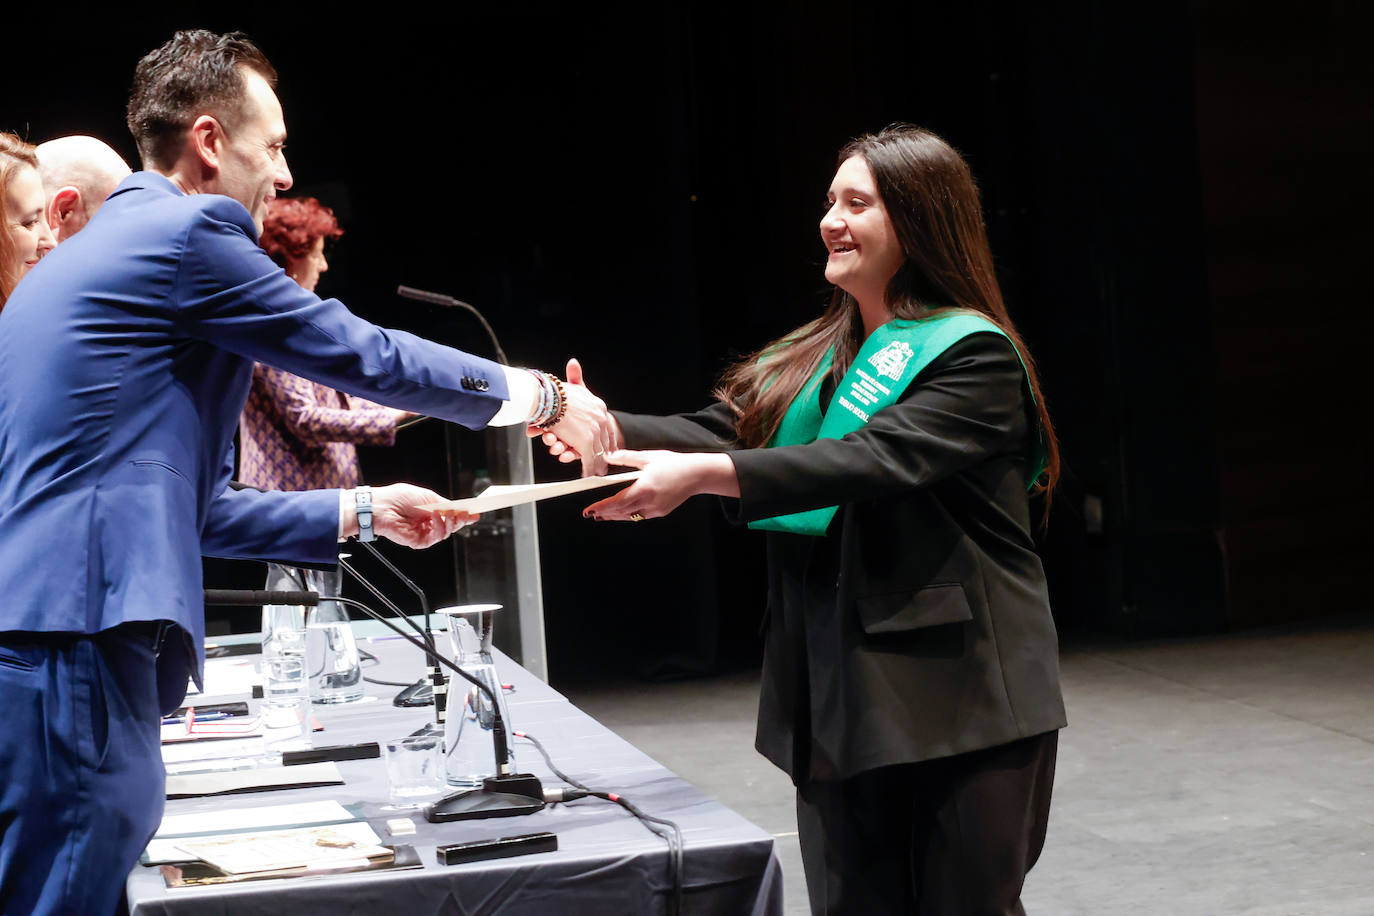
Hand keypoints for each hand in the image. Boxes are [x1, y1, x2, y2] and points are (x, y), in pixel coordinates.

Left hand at [358, 483, 478, 548]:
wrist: (382, 506)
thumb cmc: (400, 498)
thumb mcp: (428, 496)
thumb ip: (445, 504)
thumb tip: (462, 508)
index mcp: (430, 511)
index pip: (450, 515)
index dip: (463, 515)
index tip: (475, 513)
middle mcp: (428, 523)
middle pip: (451, 525)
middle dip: (460, 519)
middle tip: (466, 514)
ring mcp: (423, 533)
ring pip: (446, 532)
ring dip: (450, 523)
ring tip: (448, 513)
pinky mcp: (418, 542)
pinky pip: (435, 538)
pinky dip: (438, 528)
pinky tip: (435, 518)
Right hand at [536, 358, 618, 476]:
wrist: (547, 397)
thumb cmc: (553, 390)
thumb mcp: (569, 380)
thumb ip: (575, 376)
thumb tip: (573, 363)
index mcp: (598, 405)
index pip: (606, 425)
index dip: (607, 438)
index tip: (609, 447)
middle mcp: (600, 418)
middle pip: (604, 441)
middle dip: (602, 454)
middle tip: (604, 465)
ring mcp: (594, 431)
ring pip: (597, 452)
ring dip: (595, 463)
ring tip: (599, 472)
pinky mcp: (585, 442)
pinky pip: (588, 459)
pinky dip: (588, 469)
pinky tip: (590, 475)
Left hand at [581, 449, 737, 520]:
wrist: (697, 474)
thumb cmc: (673, 463)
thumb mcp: (648, 457)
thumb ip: (626, 457)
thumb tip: (608, 456)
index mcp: (645, 487)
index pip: (618, 502)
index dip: (602, 507)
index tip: (589, 510)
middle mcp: (650, 502)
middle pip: (621, 512)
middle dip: (605, 513)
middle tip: (591, 514)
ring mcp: (656, 509)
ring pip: (630, 516)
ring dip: (615, 516)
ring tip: (602, 515)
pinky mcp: (661, 512)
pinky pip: (640, 515)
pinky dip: (628, 514)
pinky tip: (622, 512)